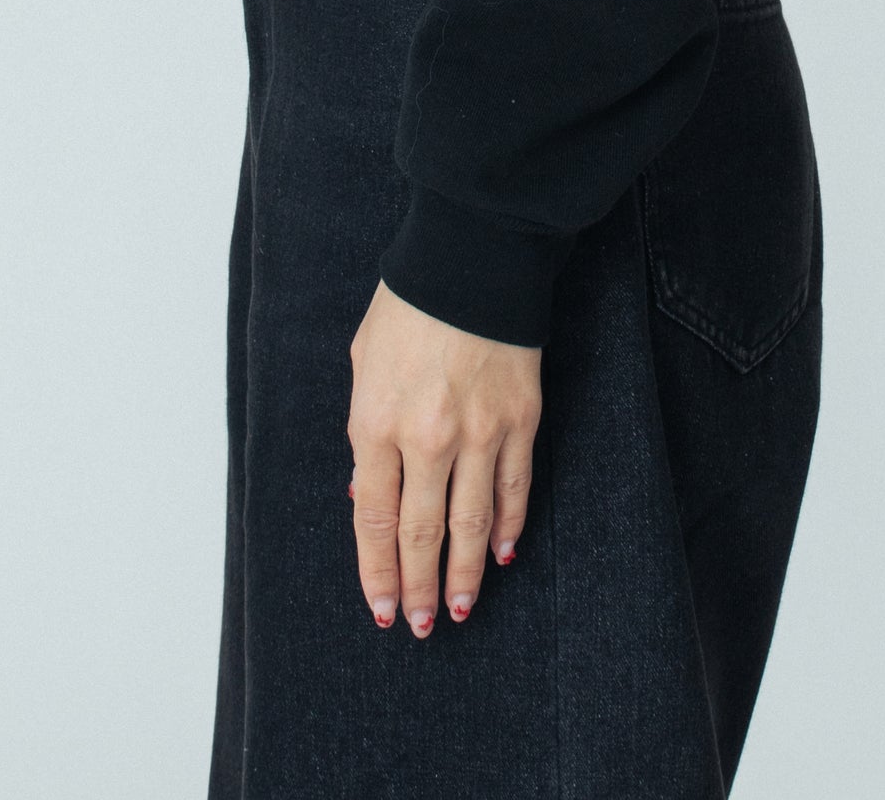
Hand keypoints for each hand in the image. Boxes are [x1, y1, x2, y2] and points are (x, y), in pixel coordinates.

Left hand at [346, 279, 540, 636]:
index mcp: (377, 422)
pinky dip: (507, 527)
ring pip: (471, 523)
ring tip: (457, 610)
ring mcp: (479, 432)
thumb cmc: (408, 306)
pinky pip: (514, 488)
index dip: (377, 570)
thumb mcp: (364, 363)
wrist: (471, 258)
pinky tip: (500, 554)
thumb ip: (365, 432)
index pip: (376, 519)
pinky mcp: (520, 419)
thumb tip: (370, 495)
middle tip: (417, 627)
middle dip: (417, 587)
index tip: (380, 607)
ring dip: (462, 574)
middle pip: (421, 533)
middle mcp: (427, 437)